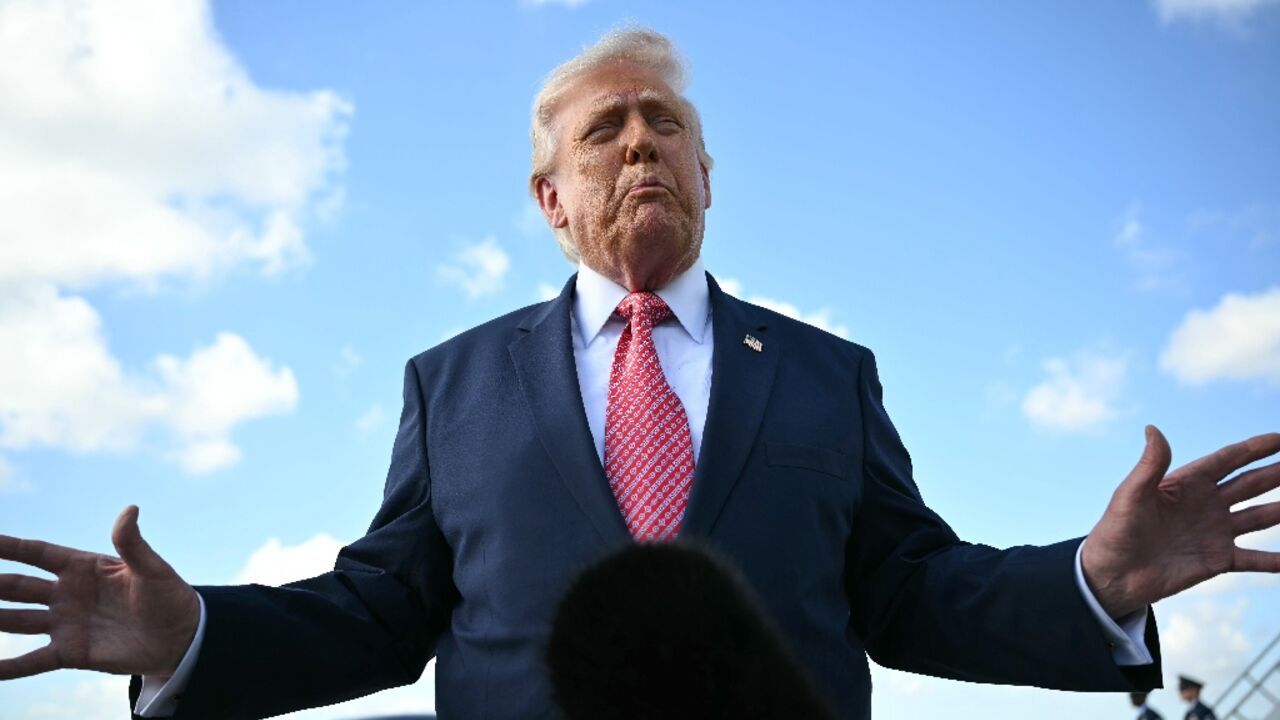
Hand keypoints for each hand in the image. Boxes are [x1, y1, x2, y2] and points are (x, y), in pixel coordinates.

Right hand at [0, 505, 199, 678]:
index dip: (8, 546)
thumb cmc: (170, 597)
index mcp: (83, 567)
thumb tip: (130, 509)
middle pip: (16, 586)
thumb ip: (133, 543)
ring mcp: (66, 624)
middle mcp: (67, 594)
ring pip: (15, 620)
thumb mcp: (153, 569)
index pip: (36, 553)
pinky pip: (31, 660)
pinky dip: (7, 666)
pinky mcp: (71, 652)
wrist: (181, 637)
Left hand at [1082, 426, 1279, 618]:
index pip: (1229, 460)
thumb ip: (1150, 465)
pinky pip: (1255, 559)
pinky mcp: (1218, 560)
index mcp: (1187, 483)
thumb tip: (1153, 428)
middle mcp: (1206, 504)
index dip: (1255, 448)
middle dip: (1278, 473)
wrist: (1112, 575)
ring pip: (1261, 517)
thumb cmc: (1116, 531)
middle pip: (1252, 484)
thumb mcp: (1131, 495)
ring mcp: (1215, 532)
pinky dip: (1276, 560)